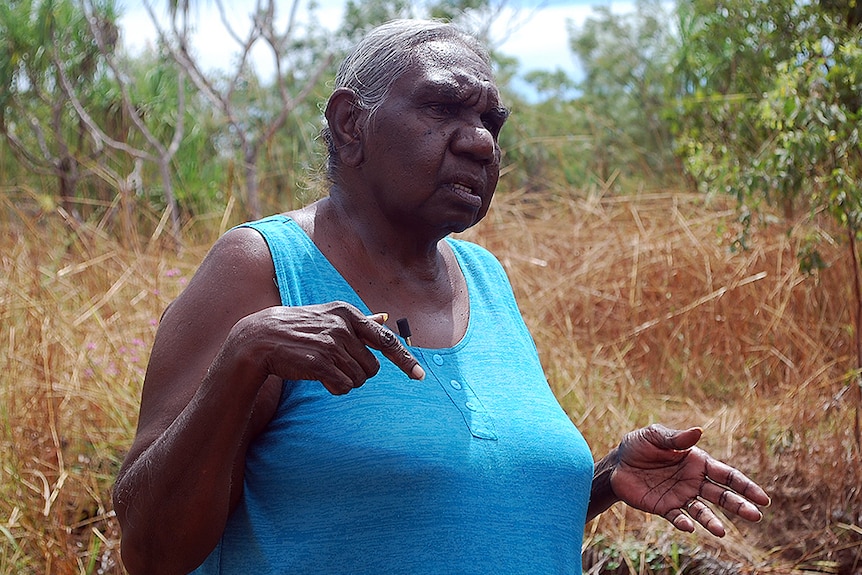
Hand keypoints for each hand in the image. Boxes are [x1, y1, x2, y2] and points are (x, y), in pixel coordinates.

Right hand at [230, 302, 424, 394]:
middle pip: (372, 367)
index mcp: (348, 313)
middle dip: (358, 372)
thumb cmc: (297, 329)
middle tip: (336, 366)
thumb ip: (360, 320)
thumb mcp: (329, 316)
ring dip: (345, 381)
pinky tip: (321, 379)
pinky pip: (343, 386)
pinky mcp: (320, 362)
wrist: (259, 339)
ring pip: (359, 379)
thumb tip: (385, 316)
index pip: (386, 340)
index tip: (420, 376)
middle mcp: (342, 327)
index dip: (405, 360)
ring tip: (325, 370)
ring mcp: (331, 344)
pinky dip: (335, 387)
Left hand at [611, 424, 769, 536]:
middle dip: (739, 505)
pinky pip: (677, 517)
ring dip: (712, 521)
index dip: (745, 486)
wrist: (617, 464)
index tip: (763, 499)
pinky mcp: (665, 508)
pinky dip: (683, 523)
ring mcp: (681, 496)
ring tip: (721, 532)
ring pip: (702, 511)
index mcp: (697, 462)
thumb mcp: (655, 436)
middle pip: (721, 495)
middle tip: (756, 516)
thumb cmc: (639, 446)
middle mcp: (693, 481)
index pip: (726, 475)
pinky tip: (688, 527)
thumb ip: (676, 438)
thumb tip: (699, 431)